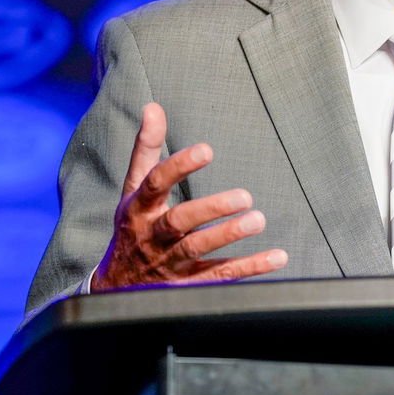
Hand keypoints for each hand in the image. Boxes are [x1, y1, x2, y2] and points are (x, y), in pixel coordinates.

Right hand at [90, 102, 287, 290]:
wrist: (116, 287)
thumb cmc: (134, 226)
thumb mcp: (133, 189)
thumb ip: (147, 149)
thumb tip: (153, 107)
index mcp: (139, 208)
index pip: (155, 183)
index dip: (179, 166)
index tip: (207, 150)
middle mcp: (152, 235)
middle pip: (179, 221)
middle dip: (210, 208)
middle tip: (244, 196)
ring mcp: (169, 263)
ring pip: (198, 250)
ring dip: (229, 235)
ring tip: (258, 220)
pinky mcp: (187, 285)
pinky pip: (220, 277)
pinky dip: (250, 267)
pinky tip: (277, 257)